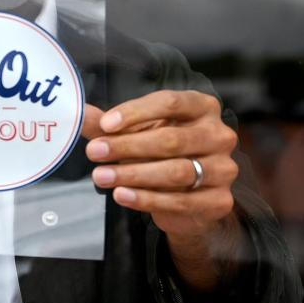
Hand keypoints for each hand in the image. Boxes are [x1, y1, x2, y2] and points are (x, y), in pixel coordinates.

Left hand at [83, 90, 238, 242]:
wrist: (189, 198)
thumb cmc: (162, 154)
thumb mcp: (137, 133)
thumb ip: (110, 124)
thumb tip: (79, 113)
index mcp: (202, 107)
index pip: (170, 102)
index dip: (135, 112)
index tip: (106, 124)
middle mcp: (219, 135)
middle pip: (171, 138)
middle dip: (127, 146)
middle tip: (95, 152)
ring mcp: (224, 168)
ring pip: (176, 171)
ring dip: (133, 174)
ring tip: (102, 176)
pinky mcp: (220, 200)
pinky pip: (181, 200)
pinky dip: (147, 199)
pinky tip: (122, 195)